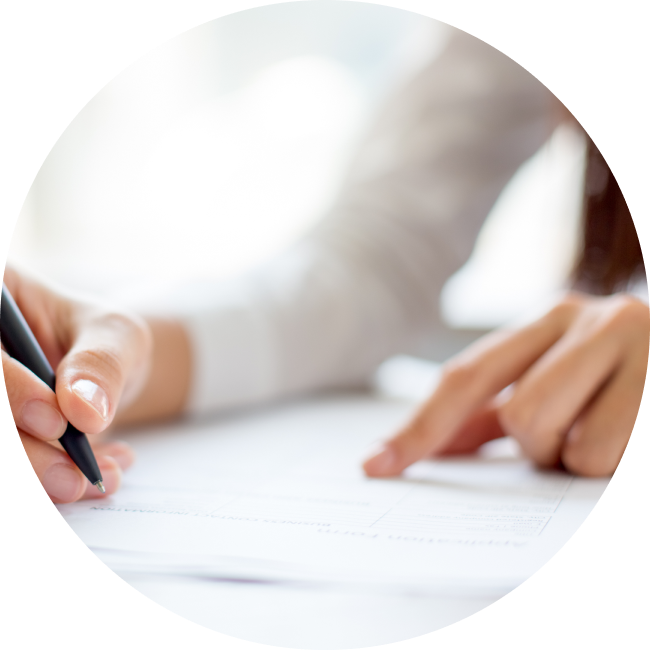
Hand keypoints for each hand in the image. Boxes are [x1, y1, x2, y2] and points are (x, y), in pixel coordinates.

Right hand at [2, 268, 151, 502]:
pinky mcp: (0, 432)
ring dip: (36, 477)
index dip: (9, 388)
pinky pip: (14, 466)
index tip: (56, 422)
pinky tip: (96, 473)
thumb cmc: (104, 340)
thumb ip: (101, 363)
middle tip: (72, 479)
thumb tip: (83, 410)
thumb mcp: (117, 335)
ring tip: (96, 480)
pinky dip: (46, 485)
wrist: (104, 376)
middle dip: (23, 454)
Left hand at [364, 292, 648, 476]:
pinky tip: (633, 432)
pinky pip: (606, 456)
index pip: (465, 378)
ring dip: (579, 457)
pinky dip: (612, 464)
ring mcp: (638, 340)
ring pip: (566, 441)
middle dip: (541, 447)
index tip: (378, 466)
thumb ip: (496, 410)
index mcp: (550, 317)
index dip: (420, 427)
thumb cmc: (627, 379)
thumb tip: (427, 446)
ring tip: (611, 434)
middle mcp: (592, 316)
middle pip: (520, 416)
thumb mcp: (560, 381)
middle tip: (575, 438)